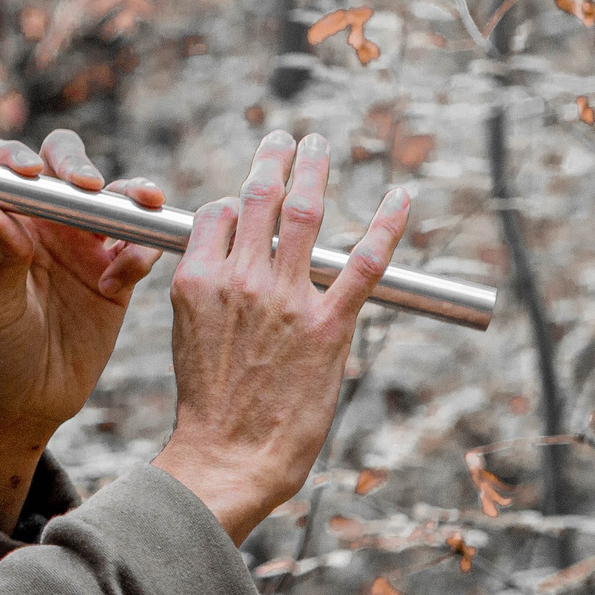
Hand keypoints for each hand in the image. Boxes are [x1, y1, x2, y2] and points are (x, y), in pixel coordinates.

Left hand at [0, 130, 166, 527]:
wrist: (30, 403)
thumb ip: (2, 262)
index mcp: (1, 226)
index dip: (10, 157)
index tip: (27, 172)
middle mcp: (43, 225)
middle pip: (62, 167)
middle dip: (75, 162)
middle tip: (87, 184)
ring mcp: (83, 246)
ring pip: (111, 199)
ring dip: (129, 192)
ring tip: (141, 203)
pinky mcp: (115, 274)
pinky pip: (138, 247)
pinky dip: (141, 250)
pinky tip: (121, 280)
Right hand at [151, 131, 413, 543]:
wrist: (228, 456)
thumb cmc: (209, 405)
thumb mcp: (191, 336)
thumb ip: (211, 293)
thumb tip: (231, 267)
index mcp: (198, 282)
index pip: (217, 214)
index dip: (233, 201)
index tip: (247, 199)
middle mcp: (240, 280)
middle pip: (258, 198)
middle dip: (274, 159)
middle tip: (286, 138)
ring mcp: (286, 299)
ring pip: (305, 213)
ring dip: (316, 169)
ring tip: (321, 144)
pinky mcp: (329, 325)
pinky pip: (366, 262)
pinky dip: (389, 223)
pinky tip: (403, 195)